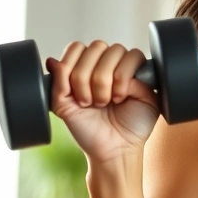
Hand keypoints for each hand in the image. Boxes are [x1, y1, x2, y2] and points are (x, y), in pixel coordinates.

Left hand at [45, 40, 160, 163]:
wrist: (111, 150)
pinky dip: (122, 79)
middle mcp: (107, 65)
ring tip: (104, 102)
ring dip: (104, 80)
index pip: (78, 47)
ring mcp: (127, 69)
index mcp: (87, 69)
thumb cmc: (89, 131)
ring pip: (115, 51)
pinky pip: (134, 58)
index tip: (71, 93)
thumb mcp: (64, 107)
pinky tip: (119, 98)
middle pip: (96, 46)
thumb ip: (57, 83)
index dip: (72, 65)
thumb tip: (52, 61)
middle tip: (88, 102)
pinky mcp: (145, 76)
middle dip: (86, 76)